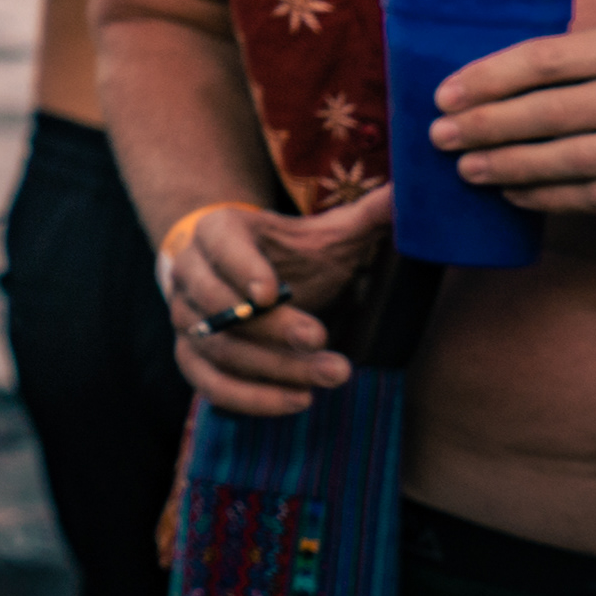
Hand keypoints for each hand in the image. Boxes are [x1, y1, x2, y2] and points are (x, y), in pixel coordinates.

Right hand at [158, 185, 392, 417]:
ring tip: (330, 376)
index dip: (243, 269)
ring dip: (273, 369)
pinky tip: (298, 401)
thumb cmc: (289, 252)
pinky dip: (249, 398)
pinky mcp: (190, 355)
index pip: (221, 247)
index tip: (273, 292)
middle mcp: (190, 273)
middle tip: (323, 341)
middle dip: (272, 329)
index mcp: (218, 231)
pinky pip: (209, 383)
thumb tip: (409, 194)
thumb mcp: (324, 232)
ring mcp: (185, 318)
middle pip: (219, 306)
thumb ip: (366, 217)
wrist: (240, 274)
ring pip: (218, 348)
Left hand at [431, 29, 595, 216]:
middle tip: (440, 135)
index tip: (445, 93)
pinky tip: (512, 193)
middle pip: (549, 112)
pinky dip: (545, 196)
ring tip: (466, 168)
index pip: (545, 59)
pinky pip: (592, 196)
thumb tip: (483, 81)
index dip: (488, 77)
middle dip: (486, 126)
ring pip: (567, 160)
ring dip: (508, 166)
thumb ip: (572, 63)